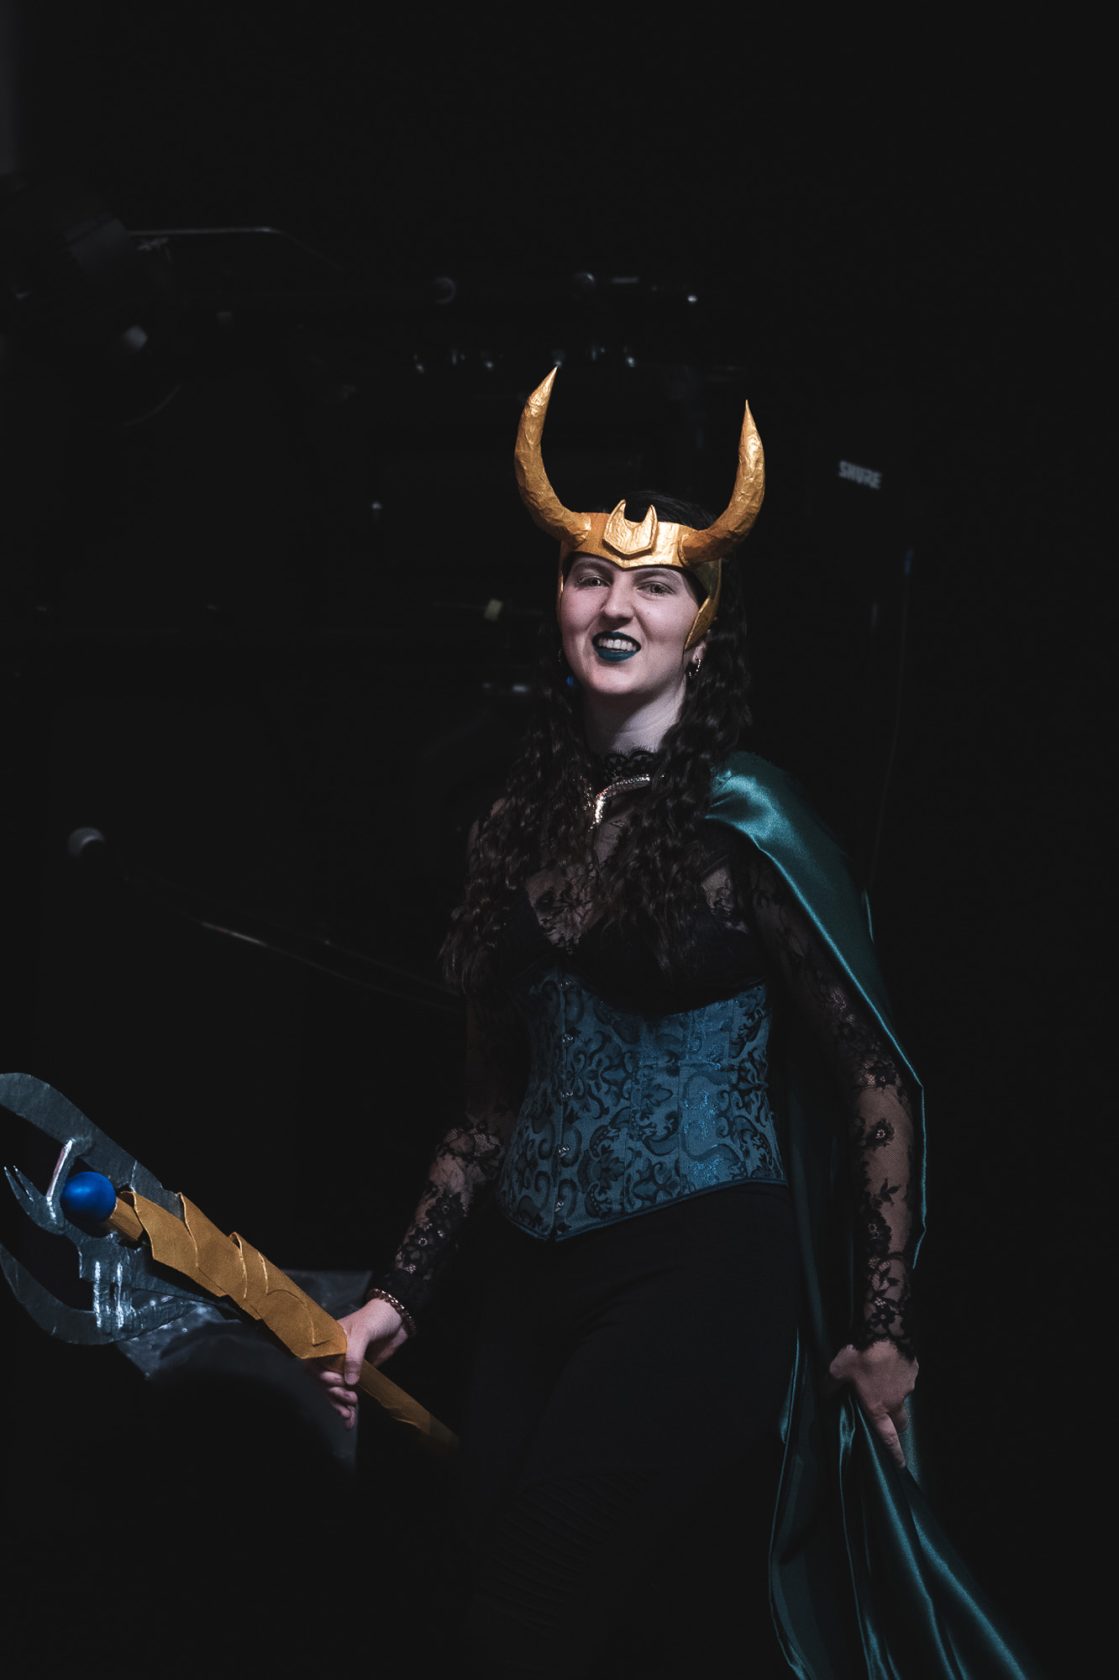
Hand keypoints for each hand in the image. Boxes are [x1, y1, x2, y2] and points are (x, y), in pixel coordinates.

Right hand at [309, 1296, 410, 1429]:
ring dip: (339, 1403)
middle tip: (350, 1398)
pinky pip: (348, 1392)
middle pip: (324, 1381)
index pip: (314, 1363)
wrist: (398, 1319)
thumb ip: (354, 1356)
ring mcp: (345, 1367)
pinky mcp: (357, 1376)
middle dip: (334, 1392)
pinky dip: (348, 1407)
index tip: (336, 1381)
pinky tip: (349, 1421)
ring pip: (335, 1390)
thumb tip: (349, 1382)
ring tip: (349, 1413)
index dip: (320, 1376)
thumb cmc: (376, 1318)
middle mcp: (333, 1356)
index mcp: (329, 1342)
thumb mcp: (363, 1332)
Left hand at [828, 1340, 917, 1468]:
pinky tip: (888, 1363)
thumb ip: (831, 1385)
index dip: (894, 1452)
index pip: (888, 1437)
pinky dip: (898, 1375)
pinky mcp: (913, 1369)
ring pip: (902, 1397)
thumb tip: (825, 1393)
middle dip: (895, 1426)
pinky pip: (906, 1377)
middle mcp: (896, 1400)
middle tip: (887, 1424)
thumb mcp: (838, 1370)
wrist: (886, 1329)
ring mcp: (908, 1385)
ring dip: (893, 1394)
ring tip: (881, 1380)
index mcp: (878, 1407)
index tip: (900, 1464)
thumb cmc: (861, 1354)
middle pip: (900, 1422)